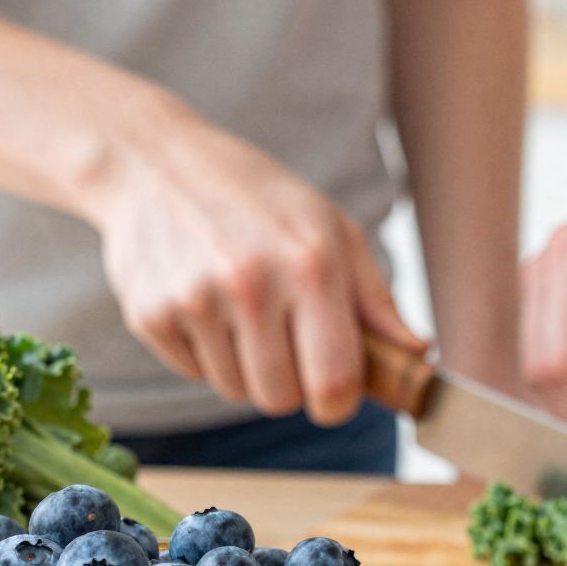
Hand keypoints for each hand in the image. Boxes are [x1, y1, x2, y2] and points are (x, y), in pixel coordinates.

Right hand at [80, 93, 424, 423]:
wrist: (152, 163)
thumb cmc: (258, 198)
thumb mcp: (331, 229)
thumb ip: (376, 300)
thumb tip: (417, 354)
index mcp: (311, 266)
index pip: (334, 383)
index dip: (339, 402)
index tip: (335, 391)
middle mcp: (251, 285)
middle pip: (280, 400)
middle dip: (290, 384)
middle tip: (284, 340)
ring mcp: (194, 302)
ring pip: (235, 391)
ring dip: (245, 367)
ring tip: (240, 311)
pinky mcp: (149, 315)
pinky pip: (193, 374)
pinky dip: (204, 353)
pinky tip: (203, 304)